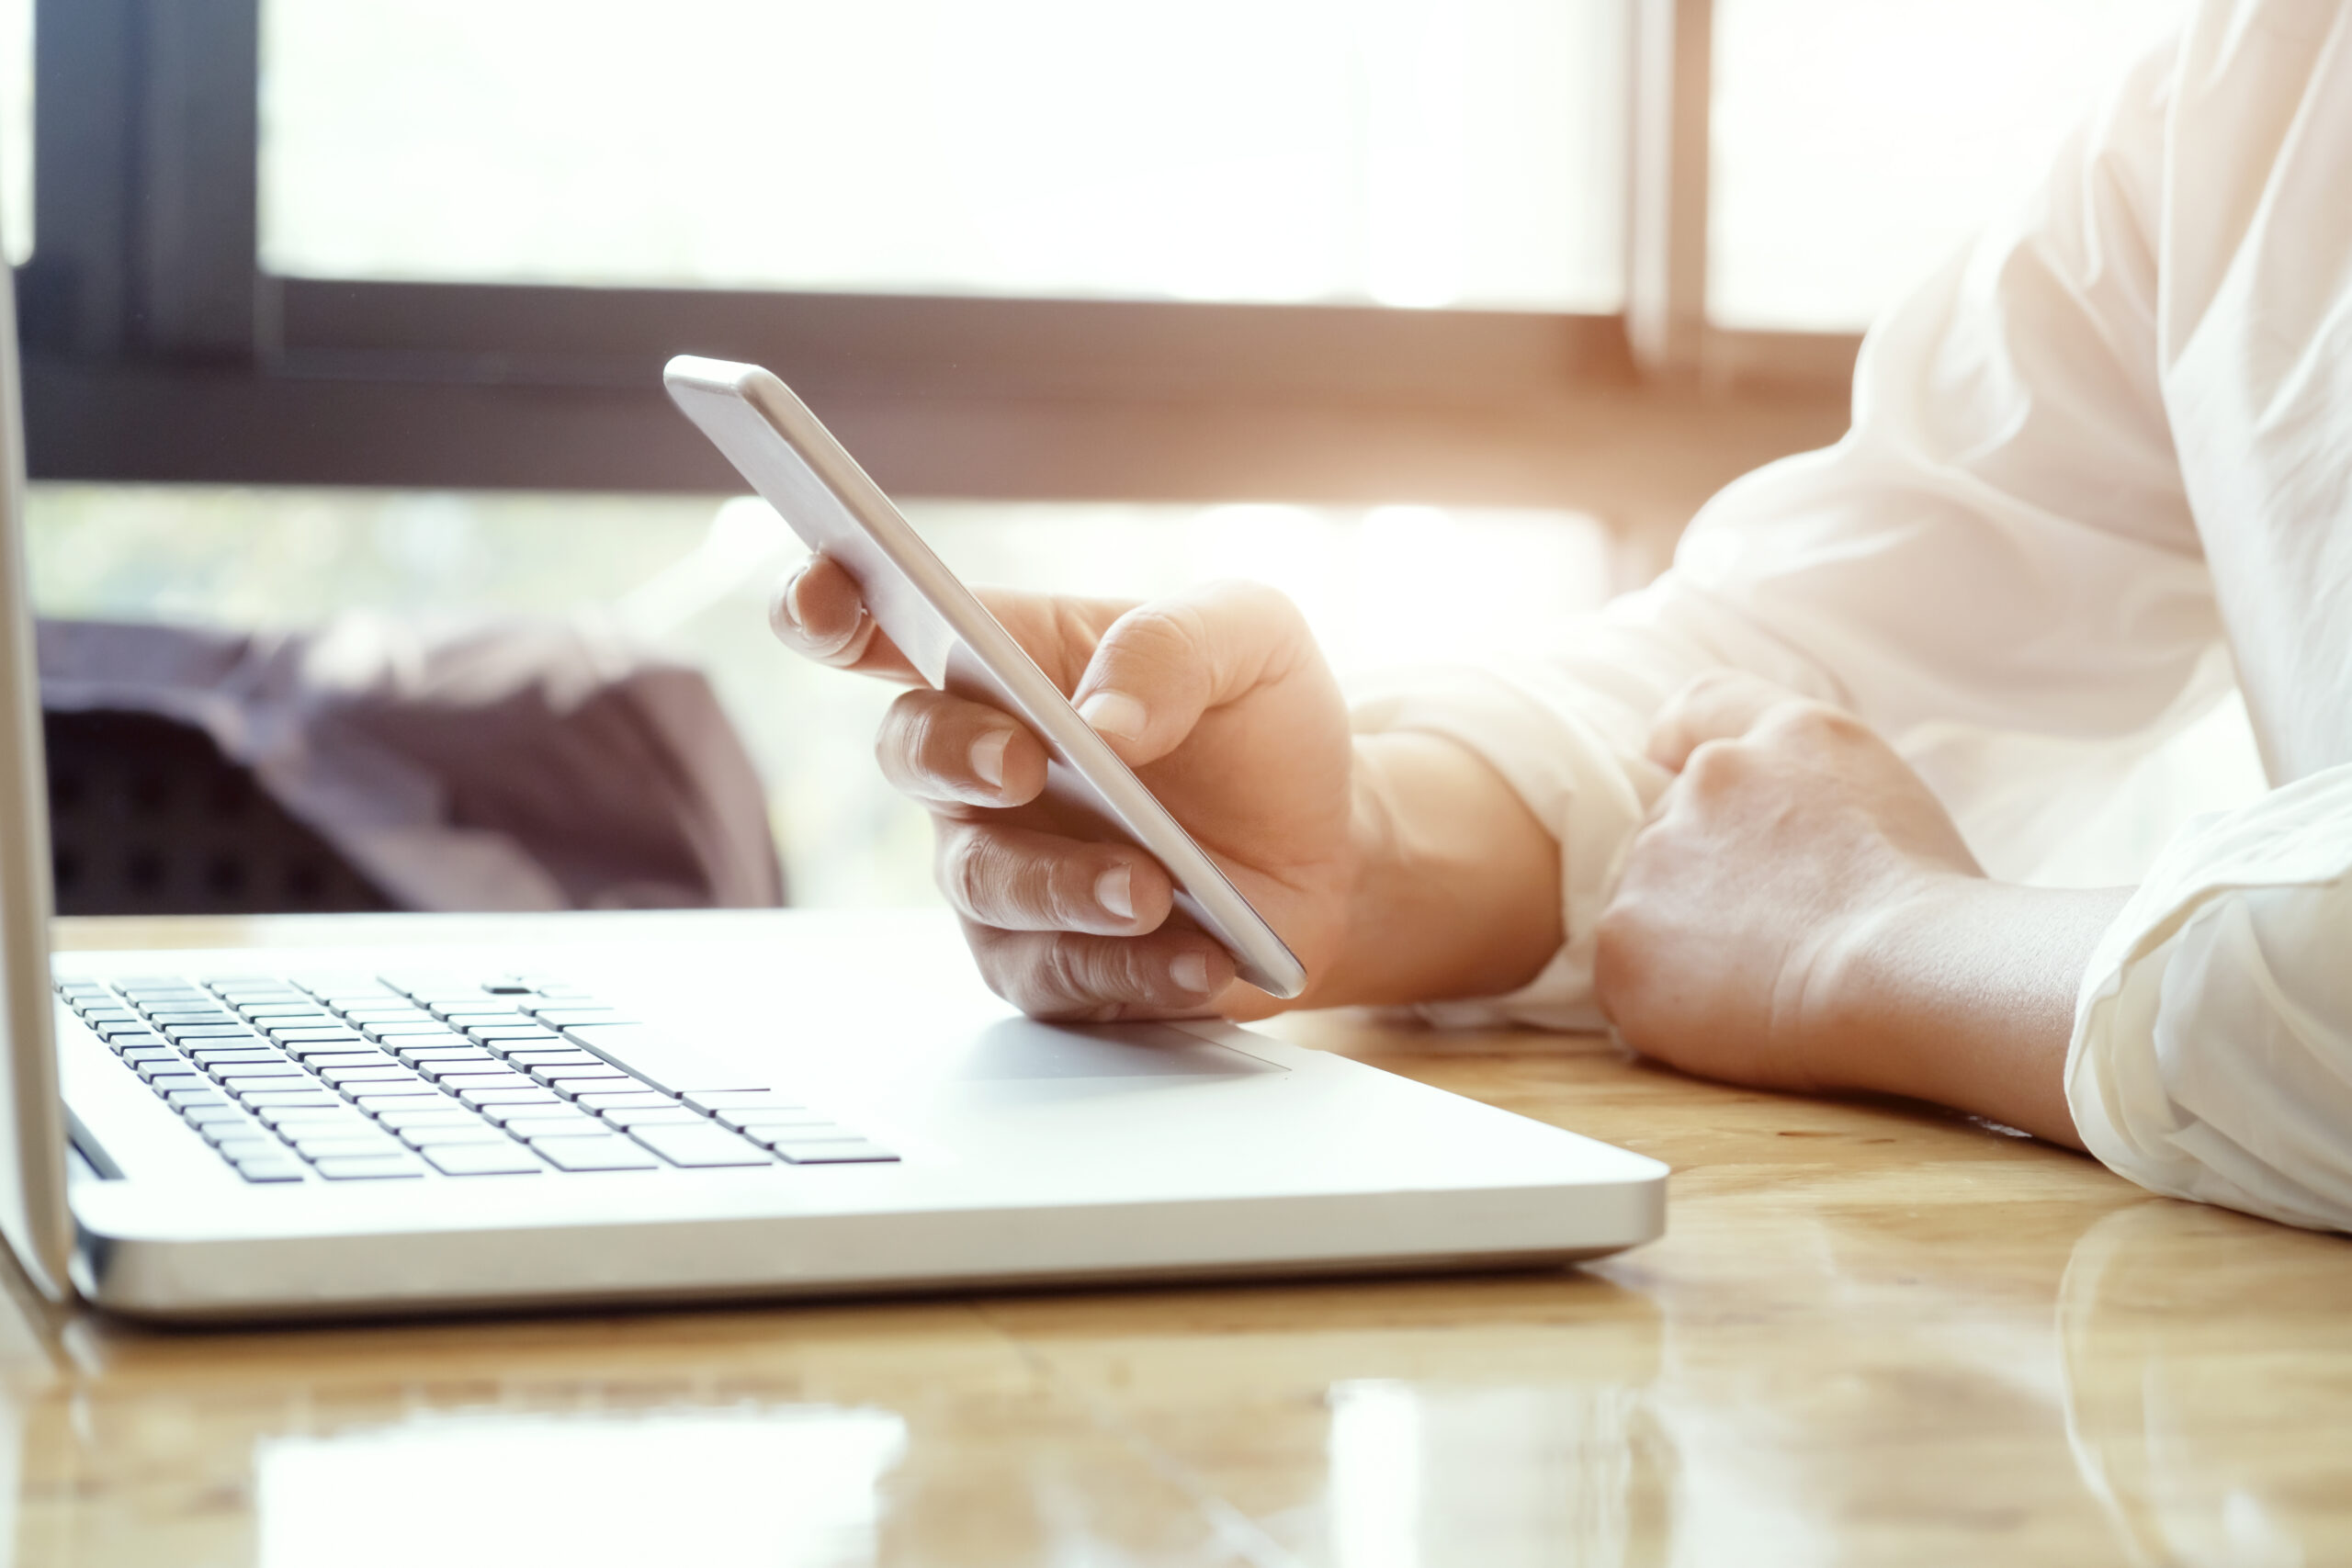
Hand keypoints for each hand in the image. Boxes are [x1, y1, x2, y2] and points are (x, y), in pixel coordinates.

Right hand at [770, 554, 1358, 1019]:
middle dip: (956, 754)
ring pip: (986, 881)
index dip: (824, 606)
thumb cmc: (1261, 724)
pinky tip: (1202, 957)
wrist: (1330, 847)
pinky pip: (1058, 977)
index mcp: (1005, 658)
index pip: (882, 624)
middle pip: (911, 749)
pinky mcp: (1044, 961)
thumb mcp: (1250, 638)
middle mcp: (979, 760)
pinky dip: (1131, 969)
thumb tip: (1102, 717)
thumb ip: (1171, 647)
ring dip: (1065, 886)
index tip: (821, 597)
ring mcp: (1002, 866)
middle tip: (1024, 763)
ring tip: (1154, 889)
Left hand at [1593, 672, 1986, 1092]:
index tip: (1673, 776)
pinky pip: (1629, 974)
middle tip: (1768, 936)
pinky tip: (1726, 1019)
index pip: (1704, 706)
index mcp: (1790, 736)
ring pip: (1648, 899)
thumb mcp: (1898, 806)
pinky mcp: (1622, 939)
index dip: (1681, 745)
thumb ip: (1819, 790)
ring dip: (1683, 937)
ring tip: (1759, 984)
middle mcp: (1712, 778)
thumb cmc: (1939, 914)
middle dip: (1703, 874)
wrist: (1909, 973)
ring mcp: (1656, 855)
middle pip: (1674, 822)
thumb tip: (1780, 828)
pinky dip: (1666, 1001)